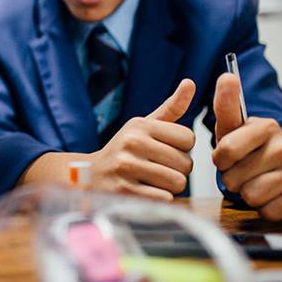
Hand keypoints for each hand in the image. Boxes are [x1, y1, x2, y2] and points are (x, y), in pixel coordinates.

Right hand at [88, 79, 195, 200]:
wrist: (91, 175)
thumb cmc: (125, 150)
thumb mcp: (143, 126)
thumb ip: (171, 108)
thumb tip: (190, 83)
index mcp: (140, 125)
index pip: (188, 138)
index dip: (182, 148)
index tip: (165, 150)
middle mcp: (132, 143)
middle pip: (186, 163)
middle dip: (178, 170)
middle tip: (158, 168)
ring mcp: (127, 167)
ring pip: (177, 182)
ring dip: (170, 186)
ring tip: (152, 180)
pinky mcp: (125, 191)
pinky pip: (164, 198)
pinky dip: (161, 198)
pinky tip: (145, 191)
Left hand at [212, 73, 281, 220]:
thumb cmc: (249, 146)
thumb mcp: (232, 126)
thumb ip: (226, 103)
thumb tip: (227, 75)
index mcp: (267, 126)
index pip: (225, 151)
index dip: (220, 159)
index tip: (226, 156)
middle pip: (235, 178)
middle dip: (232, 178)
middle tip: (242, 170)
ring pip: (251, 196)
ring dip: (246, 194)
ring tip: (253, 181)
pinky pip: (269, 212)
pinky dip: (263, 207)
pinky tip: (269, 194)